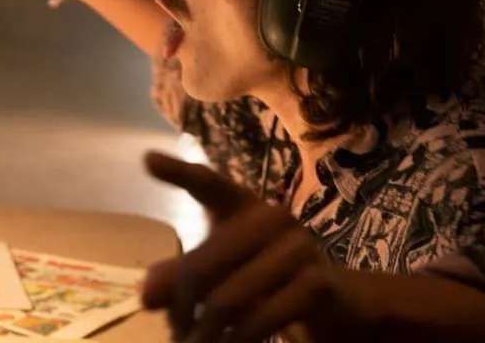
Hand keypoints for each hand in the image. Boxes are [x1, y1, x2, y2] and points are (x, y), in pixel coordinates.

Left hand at [141, 151, 369, 342]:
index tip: (148, 160)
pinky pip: (261, 320)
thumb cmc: (266, 274)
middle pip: (200, 268)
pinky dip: (238, 342)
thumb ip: (180, 278)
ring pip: (227, 301)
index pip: (208, 185)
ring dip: (206, 334)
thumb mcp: (221, 271)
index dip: (179, 173)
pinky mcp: (317, 284)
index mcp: (242, 204)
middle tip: (175, 334)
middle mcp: (271, 217)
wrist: (337, 298)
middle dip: (181, 309)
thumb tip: (146, 297)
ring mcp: (298, 247)